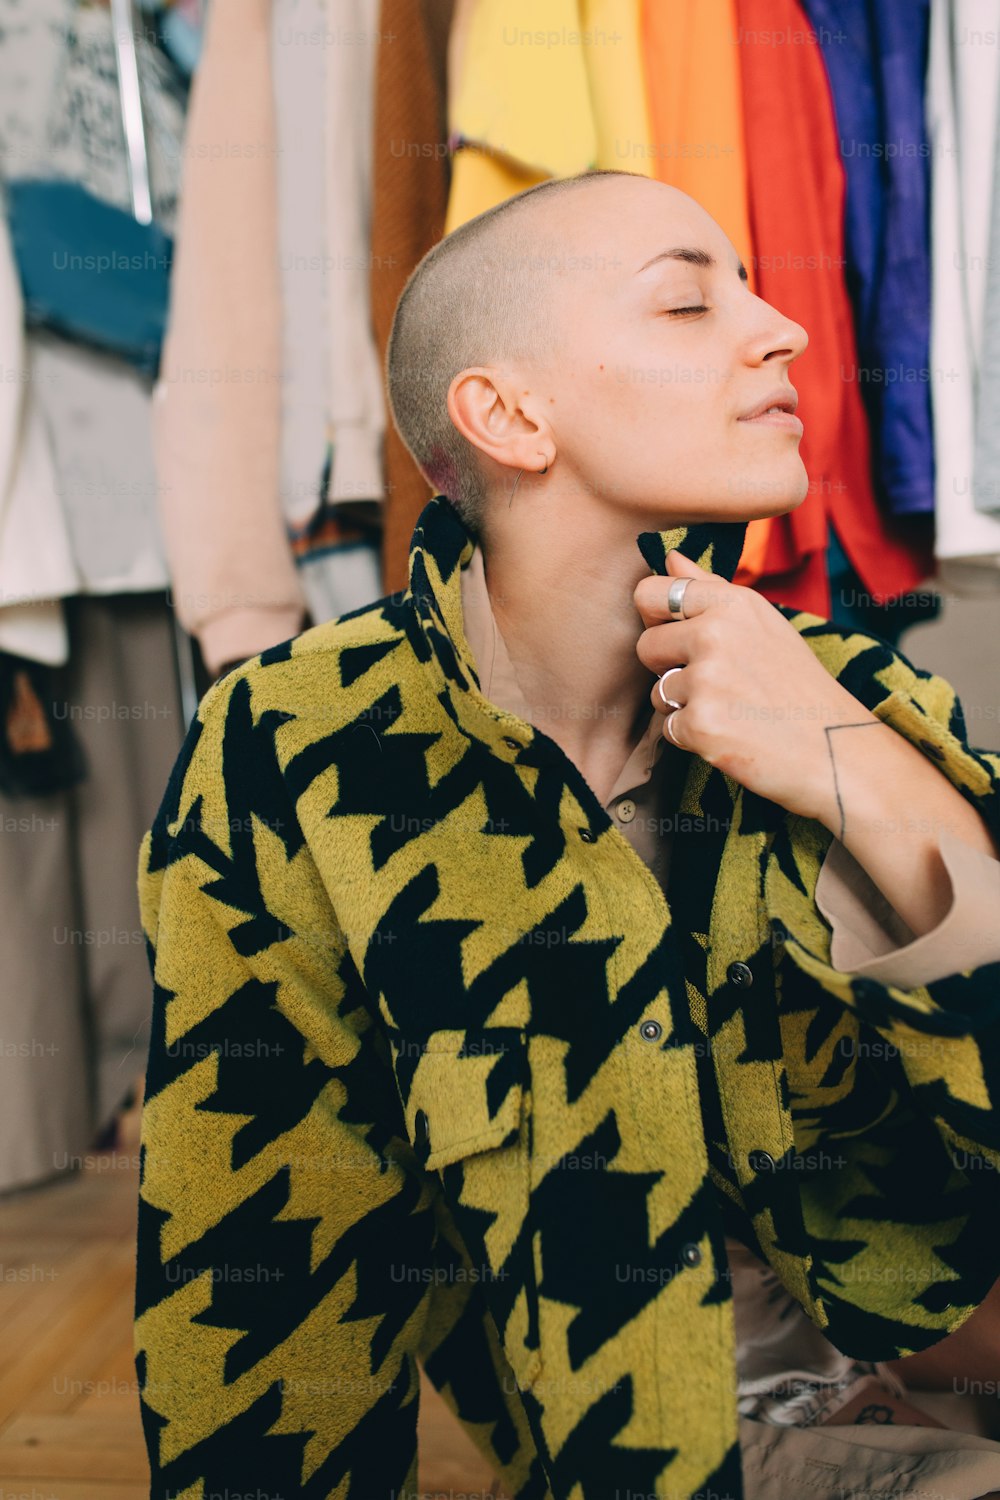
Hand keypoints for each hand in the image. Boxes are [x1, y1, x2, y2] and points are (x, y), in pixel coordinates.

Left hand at [633, 548, 878, 823]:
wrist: (836, 749)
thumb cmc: (798, 684)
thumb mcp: (762, 623)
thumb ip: (711, 589)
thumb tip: (670, 557)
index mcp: (732, 602)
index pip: (650, 593)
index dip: (657, 620)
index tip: (681, 637)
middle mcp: (715, 634)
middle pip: (645, 646)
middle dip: (668, 668)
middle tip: (717, 683)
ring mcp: (707, 680)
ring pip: (658, 692)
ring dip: (685, 706)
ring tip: (733, 710)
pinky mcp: (701, 724)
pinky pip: (669, 728)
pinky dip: (694, 737)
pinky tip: (732, 734)